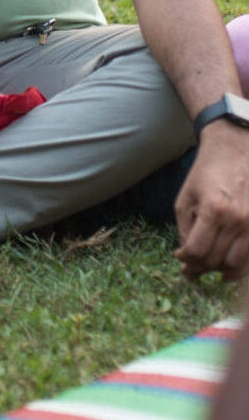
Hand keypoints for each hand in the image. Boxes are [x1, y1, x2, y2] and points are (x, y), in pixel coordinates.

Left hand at [175, 126, 248, 278]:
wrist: (235, 150)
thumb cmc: (206, 172)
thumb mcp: (186, 198)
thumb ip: (185, 229)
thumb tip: (188, 256)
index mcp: (214, 210)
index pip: (198, 251)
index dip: (186, 260)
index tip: (180, 258)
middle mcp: (238, 219)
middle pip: (217, 260)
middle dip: (200, 267)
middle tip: (191, 266)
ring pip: (238, 264)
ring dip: (220, 269)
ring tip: (209, 266)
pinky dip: (240, 265)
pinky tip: (228, 264)